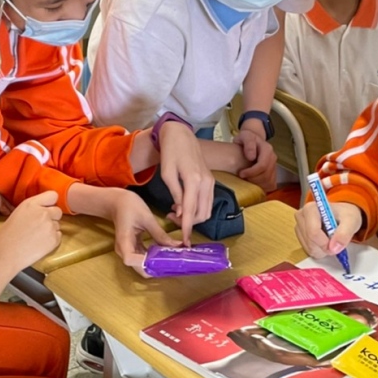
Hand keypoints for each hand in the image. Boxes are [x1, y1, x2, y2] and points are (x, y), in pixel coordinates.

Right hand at [0, 191, 62, 272]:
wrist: (5, 254)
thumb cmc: (7, 236)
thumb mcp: (18, 213)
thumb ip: (33, 208)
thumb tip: (44, 208)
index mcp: (32, 204)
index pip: (53, 195)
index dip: (50, 203)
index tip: (46, 208)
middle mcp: (43, 213)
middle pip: (58, 211)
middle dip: (52, 217)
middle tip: (40, 225)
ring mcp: (50, 226)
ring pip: (58, 224)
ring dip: (51, 229)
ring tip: (36, 237)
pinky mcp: (54, 239)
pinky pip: (58, 236)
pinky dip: (52, 240)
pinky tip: (39, 243)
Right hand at [110, 189, 179, 269]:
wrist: (118, 202)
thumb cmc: (129, 206)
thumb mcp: (147, 218)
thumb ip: (160, 234)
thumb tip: (176, 246)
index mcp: (124, 241)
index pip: (131, 260)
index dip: (146, 263)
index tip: (162, 260)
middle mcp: (123, 250)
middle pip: (138, 268)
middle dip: (155, 267)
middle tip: (173, 262)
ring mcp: (127, 250)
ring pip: (142, 265)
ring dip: (156, 264)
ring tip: (172, 258)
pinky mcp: (132, 248)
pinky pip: (143, 258)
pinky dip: (154, 258)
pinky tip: (164, 253)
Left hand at [157, 120, 214, 244]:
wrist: (181, 135)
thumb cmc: (170, 152)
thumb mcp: (166, 174)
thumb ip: (175, 194)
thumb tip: (181, 213)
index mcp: (194, 180)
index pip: (191, 211)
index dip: (186, 228)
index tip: (184, 241)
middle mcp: (206, 183)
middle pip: (202, 214)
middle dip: (188, 223)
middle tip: (170, 218)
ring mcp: (211, 182)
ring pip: (206, 210)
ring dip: (192, 217)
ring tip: (175, 212)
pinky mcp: (211, 181)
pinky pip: (207, 202)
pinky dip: (197, 209)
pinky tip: (183, 205)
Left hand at [234, 124, 277, 191]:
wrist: (252, 140)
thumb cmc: (246, 139)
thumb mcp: (244, 136)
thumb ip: (248, 144)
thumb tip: (251, 157)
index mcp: (267, 149)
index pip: (262, 165)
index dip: (251, 172)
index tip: (241, 174)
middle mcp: (273, 158)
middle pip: (266, 176)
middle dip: (253, 179)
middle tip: (242, 178)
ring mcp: (274, 166)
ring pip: (269, 182)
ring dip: (257, 185)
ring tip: (247, 181)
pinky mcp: (273, 173)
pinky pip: (271, 184)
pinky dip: (262, 187)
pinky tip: (253, 185)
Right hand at [295, 200, 362, 258]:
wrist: (342, 215)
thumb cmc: (345, 215)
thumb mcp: (351, 221)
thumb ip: (344, 234)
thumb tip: (333, 248)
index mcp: (310, 209)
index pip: (313, 232)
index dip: (325, 243)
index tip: (336, 245)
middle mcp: (301, 216)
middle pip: (310, 242)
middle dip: (325, 246)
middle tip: (336, 240)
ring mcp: (299, 227)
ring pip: (309, 248)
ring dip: (322, 249)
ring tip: (331, 238)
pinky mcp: (300, 236)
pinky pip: (309, 250)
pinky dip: (319, 250)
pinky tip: (325, 241)